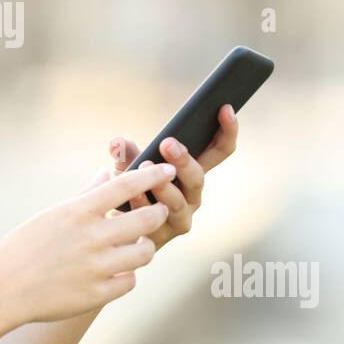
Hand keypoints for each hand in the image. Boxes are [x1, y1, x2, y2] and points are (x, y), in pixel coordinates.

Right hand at [0, 163, 179, 326]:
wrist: (3, 290)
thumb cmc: (23, 247)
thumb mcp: (52, 215)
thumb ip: (85, 196)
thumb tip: (106, 173)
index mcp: (78, 212)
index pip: (126, 185)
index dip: (153, 175)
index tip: (168, 170)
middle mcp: (91, 237)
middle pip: (146, 219)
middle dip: (158, 212)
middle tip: (158, 211)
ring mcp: (96, 267)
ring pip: (145, 252)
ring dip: (146, 246)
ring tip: (138, 244)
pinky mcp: (97, 294)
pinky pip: (130, 281)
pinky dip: (128, 274)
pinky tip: (119, 270)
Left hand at [91, 104, 239, 250]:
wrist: (117, 229)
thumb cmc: (130, 191)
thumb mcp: (129, 167)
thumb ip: (127, 154)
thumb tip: (118, 141)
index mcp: (192, 173)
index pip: (220, 150)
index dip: (227, 131)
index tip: (224, 108)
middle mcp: (192, 195)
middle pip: (198, 177)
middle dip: (184, 160)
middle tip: (168, 144)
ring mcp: (180, 217)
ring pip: (180, 201)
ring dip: (164, 185)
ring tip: (146, 167)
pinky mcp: (164, 236)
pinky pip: (157, 220)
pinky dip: (144, 205)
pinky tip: (133, 196)